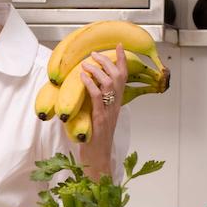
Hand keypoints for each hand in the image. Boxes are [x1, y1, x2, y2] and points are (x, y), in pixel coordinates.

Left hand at [78, 45, 127, 176]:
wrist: (98, 160)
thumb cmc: (95, 141)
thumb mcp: (98, 119)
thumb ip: (97, 104)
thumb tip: (87, 90)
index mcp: (116, 105)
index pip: (123, 78)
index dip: (122, 61)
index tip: (118, 46)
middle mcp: (115, 106)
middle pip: (118, 77)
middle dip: (108, 61)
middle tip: (95, 53)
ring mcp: (108, 112)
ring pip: (109, 83)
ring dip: (97, 70)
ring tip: (86, 62)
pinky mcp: (99, 118)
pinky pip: (97, 96)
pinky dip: (90, 84)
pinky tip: (83, 76)